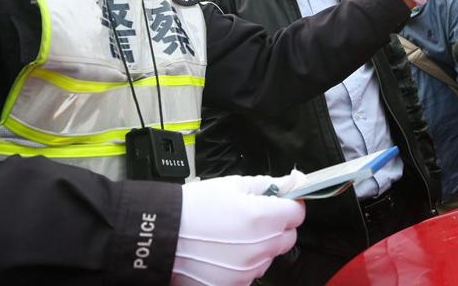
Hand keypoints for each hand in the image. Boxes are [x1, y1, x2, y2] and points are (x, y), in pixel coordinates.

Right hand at [171, 171, 306, 285]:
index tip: (280, 201)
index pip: (298, 213)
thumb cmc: (191, 208)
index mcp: (262, 219)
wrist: (159, 235)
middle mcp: (259, 249)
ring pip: (268, 257)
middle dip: (277, 225)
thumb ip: (268, 185)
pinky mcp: (232, 285)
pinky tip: (223, 251)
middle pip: (287, 238)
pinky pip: (250, 274)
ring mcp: (246, 271)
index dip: (289, 203)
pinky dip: (242, 263)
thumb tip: (292, 182)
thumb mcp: (232, 184)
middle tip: (254, 216)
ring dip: (260, 246)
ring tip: (231, 235)